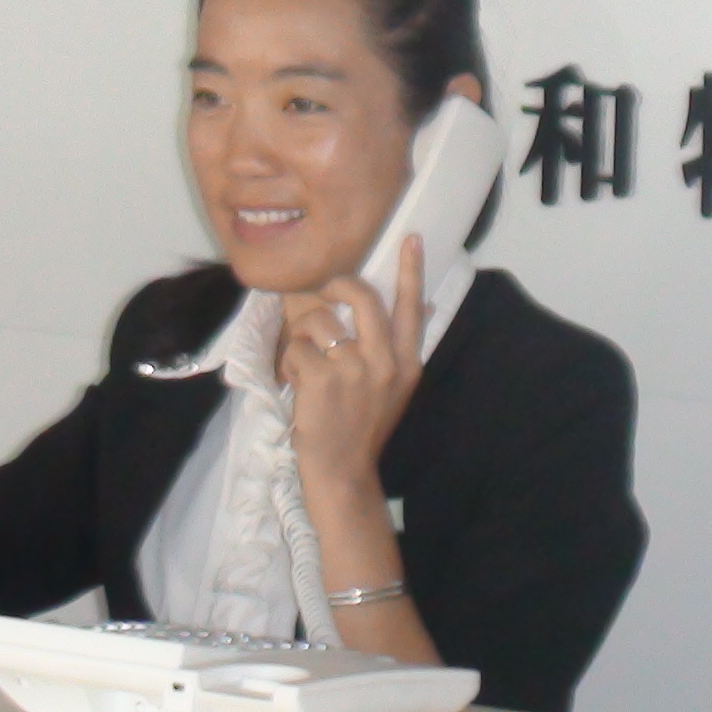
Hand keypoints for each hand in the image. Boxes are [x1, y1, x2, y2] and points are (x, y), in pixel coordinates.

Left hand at [281, 233, 428, 491]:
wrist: (343, 472)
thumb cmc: (363, 428)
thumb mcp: (395, 390)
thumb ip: (398, 350)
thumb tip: (421, 304)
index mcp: (406, 364)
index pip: (411, 308)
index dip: (411, 270)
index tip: (410, 239)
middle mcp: (385, 363)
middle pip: (364, 298)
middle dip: (340, 284)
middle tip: (327, 290)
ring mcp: (354, 370)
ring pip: (321, 321)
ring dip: (305, 336)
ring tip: (306, 361)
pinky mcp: (322, 379)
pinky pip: (297, 348)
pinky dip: (290, 363)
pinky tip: (296, 384)